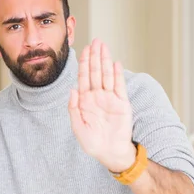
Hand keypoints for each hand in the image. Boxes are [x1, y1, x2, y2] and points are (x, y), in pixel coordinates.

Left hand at [68, 39, 135, 172]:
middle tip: (95, 41)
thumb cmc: (92, 142)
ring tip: (104, 46)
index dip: (84, 63)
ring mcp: (110, 98)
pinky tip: (115, 63)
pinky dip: (117, 75)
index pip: (83, 77)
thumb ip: (73, 108)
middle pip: (95, 72)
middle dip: (95, 56)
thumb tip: (72, 89)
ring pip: (106, 75)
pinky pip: (119, 86)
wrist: (110, 152)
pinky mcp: (122, 103)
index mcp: (85, 100)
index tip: (84, 49)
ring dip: (105, 60)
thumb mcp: (77, 127)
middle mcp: (97, 96)